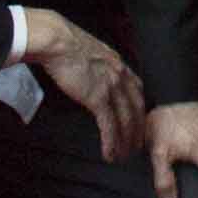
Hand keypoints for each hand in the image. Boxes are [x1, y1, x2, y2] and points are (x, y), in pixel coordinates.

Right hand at [20, 8, 145, 164]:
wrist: (58, 42)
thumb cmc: (67, 45)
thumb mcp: (92, 52)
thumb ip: (98, 66)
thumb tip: (94, 76)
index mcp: (119, 64)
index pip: (137, 90)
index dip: (139, 108)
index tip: (138, 120)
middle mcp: (120, 75)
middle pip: (136, 108)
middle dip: (137, 129)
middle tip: (136, 146)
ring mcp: (111, 87)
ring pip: (125, 120)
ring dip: (126, 141)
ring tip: (124, 156)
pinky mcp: (97, 98)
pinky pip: (109, 125)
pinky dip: (111, 142)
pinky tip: (109, 153)